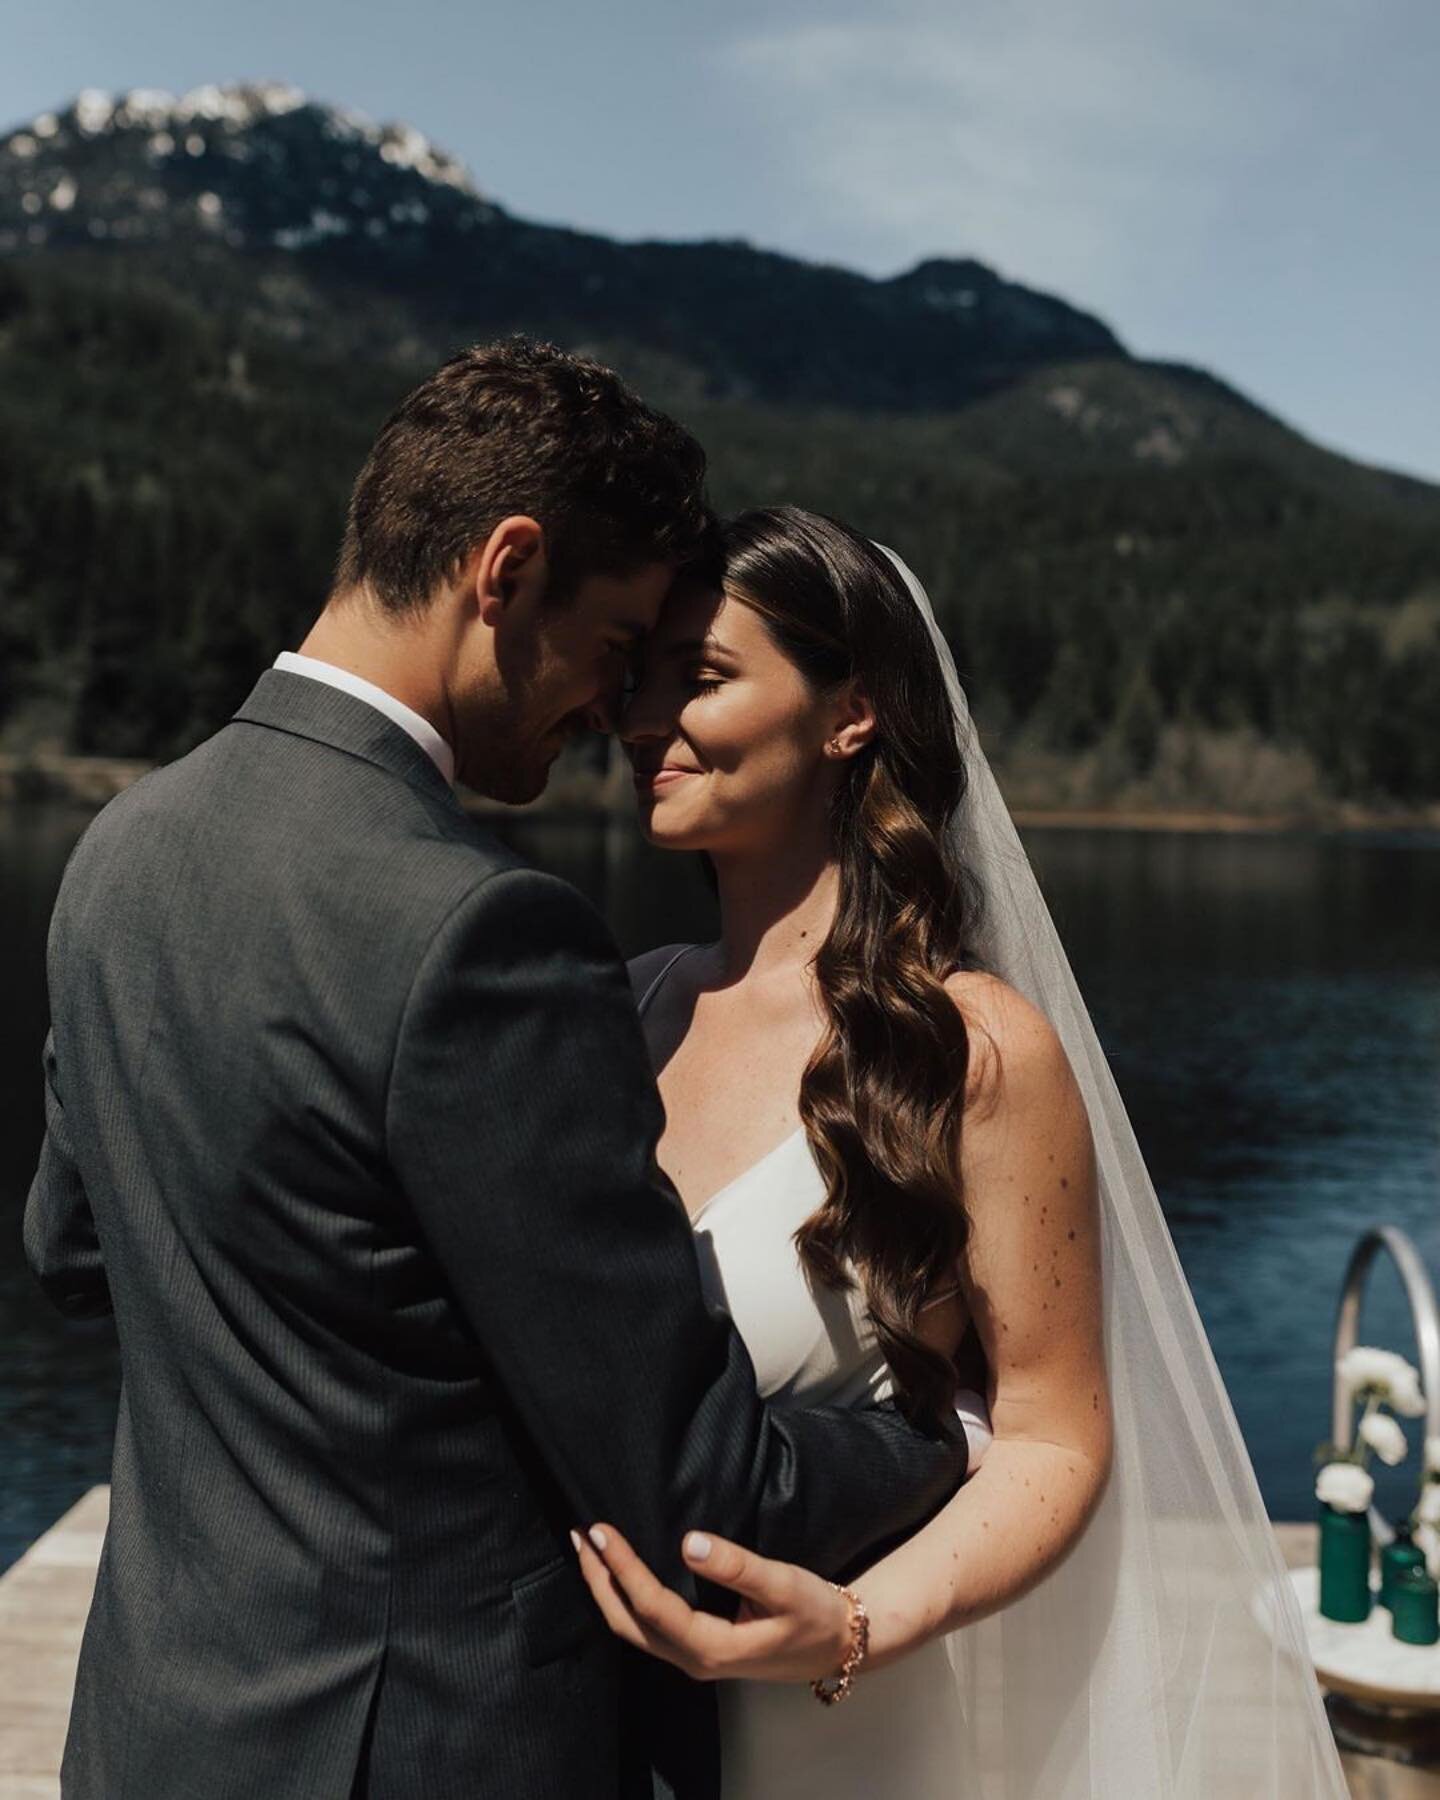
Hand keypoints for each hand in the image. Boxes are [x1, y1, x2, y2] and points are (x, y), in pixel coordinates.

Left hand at [572, 1523, 852, 1684]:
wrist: (841, 1644)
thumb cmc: (816, 1614)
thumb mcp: (784, 1585)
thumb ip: (737, 1566)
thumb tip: (688, 1543)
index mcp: (711, 1648)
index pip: (650, 1606)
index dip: (622, 1568)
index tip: (602, 1531)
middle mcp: (694, 1658)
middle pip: (627, 1623)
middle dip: (598, 1580)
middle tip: (579, 1535)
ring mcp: (695, 1656)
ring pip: (634, 1628)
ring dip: (607, 1588)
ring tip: (589, 1549)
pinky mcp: (700, 1646)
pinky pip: (649, 1626)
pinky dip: (626, 1597)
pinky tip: (622, 1573)